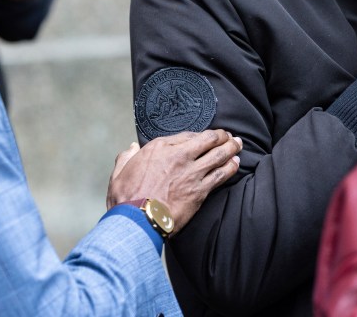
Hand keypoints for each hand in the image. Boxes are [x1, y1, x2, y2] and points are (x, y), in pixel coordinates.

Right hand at [107, 130, 242, 232]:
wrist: (137, 220)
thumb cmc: (126, 198)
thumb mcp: (119, 173)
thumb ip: (126, 157)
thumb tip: (131, 148)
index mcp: (159, 148)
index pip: (186, 135)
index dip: (199, 136)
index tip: (204, 137)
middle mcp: (178, 155)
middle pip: (207, 140)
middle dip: (221, 136)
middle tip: (229, 136)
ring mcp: (191, 172)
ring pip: (218, 155)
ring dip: (230, 148)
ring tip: (237, 145)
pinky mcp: (199, 190)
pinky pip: (220, 174)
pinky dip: (230, 167)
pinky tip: (236, 164)